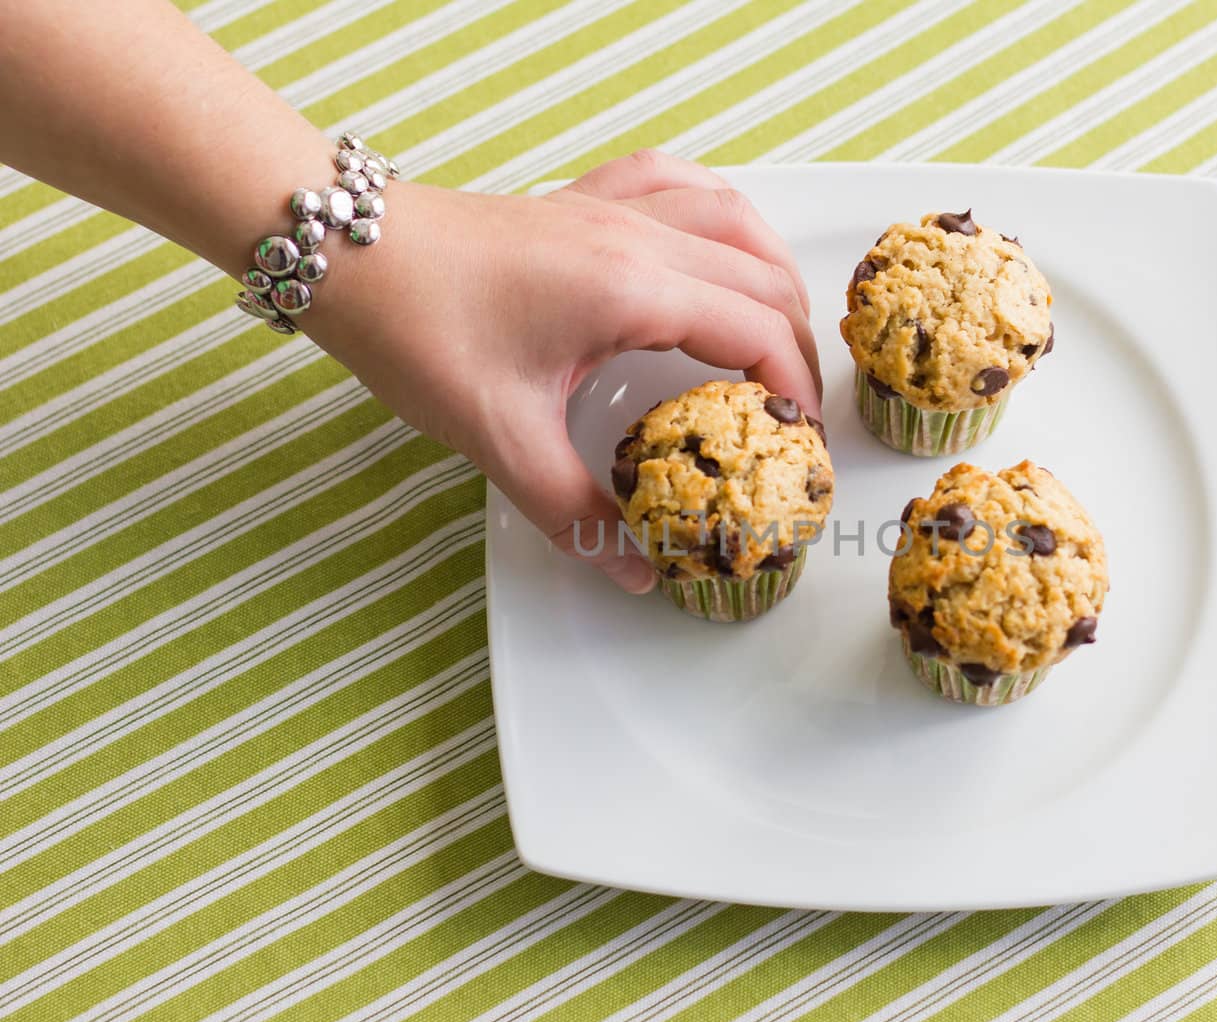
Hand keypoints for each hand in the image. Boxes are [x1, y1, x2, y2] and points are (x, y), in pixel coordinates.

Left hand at [302, 150, 820, 593]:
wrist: (344, 255)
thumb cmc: (415, 330)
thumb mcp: (499, 438)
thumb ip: (573, 510)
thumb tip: (634, 567)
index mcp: (629, 287)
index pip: (757, 329)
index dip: (794, 388)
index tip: (797, 440)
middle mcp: (635, 235)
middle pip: (762, 276)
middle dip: (796, 344)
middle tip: (790, 408)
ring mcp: (609, 208)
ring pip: (734, 218)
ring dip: (773, 272)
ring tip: (781, 331)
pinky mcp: (580, 201)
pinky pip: (679, 183)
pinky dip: (719, 211)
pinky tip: (721, 239)